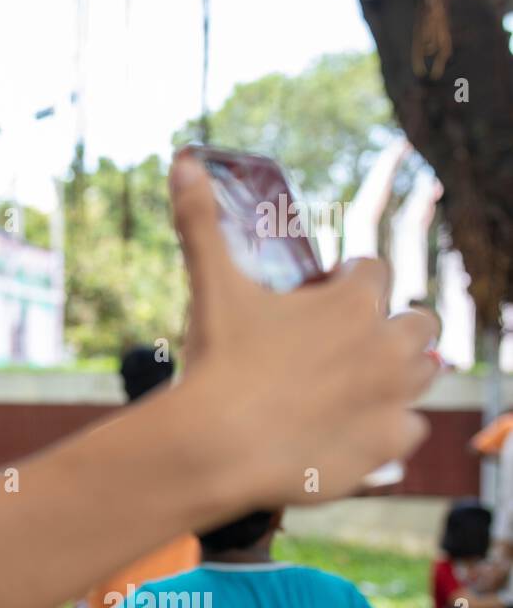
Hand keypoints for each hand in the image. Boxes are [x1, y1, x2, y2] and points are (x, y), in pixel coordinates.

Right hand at [169, 151, 439, 507]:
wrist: (219, 446)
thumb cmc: (219, 363)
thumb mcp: (211, 287)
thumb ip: (200, 221)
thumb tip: (182, 160)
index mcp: (352, 302)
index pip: (375, 271)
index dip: (349, 281)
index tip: (322, 297)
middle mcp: (387, 346)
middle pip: (417, 322)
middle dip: (387, 328)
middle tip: (340, 346)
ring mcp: (393, 398)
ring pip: (425, 373)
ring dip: (396, 374)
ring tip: (348, 385)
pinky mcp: (388, 444)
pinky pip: (410, 429)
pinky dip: (386, 429)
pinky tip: (348, 429)